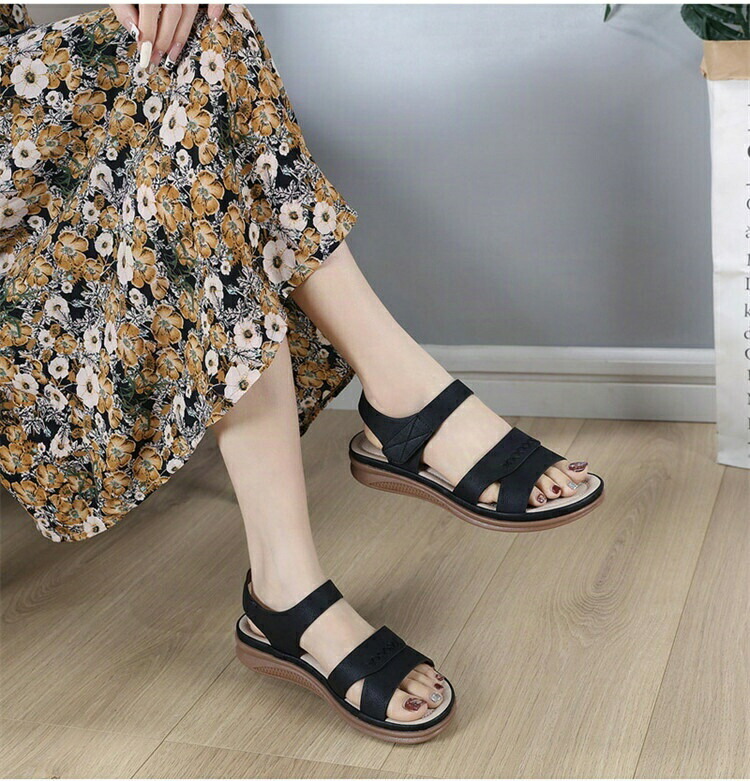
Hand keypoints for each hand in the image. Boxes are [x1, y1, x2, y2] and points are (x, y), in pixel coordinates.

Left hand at [110, 3, 224, 69]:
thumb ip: (123, 6)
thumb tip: (136, 32)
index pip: (150, 6)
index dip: (149, 31)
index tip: (145, 51)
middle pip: (173, 12)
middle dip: (165, 39)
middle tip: (157, 59)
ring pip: (189, 10)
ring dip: (182, 35)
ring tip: (173, 53)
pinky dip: (216, 5)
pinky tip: (213, 19)